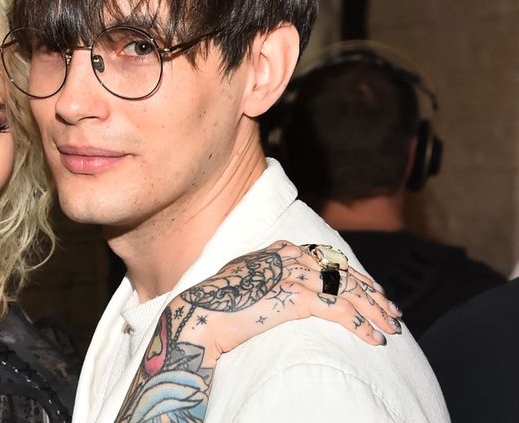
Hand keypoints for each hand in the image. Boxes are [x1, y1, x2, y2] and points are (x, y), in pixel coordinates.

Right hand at [115, 240, 399, 422]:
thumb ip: (268, 272)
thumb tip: (284, 279)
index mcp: (278, 251)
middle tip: (392, 311)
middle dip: (372, 293)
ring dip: (373, 311)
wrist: (199, 315)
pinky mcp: (295, 297)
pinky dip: (361, 324)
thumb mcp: (245, 279)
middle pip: (343, 272)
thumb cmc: (216, 304)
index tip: (372, 291)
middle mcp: (289, 258)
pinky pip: (339, 309)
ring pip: (348, 289)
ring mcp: (293, 275)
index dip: (354, 275)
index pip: (328, 259)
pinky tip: (374, 338)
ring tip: (390, 328)